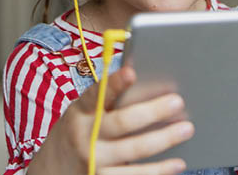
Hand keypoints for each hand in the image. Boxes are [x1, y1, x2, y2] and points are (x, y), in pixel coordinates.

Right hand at [28, 67, 193, 174]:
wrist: (50, 172)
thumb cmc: (78, 133)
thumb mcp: (82, 114)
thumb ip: (105, 101)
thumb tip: (140, 77)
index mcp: (80, 112)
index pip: (97, 94)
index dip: (114, 84)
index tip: (132, 72)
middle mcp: (85, 137)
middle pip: (123, 123)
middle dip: (153, 111)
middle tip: (178, 102)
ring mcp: (94, 162)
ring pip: (134, 151)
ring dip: (164, 140)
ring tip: (187, 129)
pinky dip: (159, 171)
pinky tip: (177, 164)